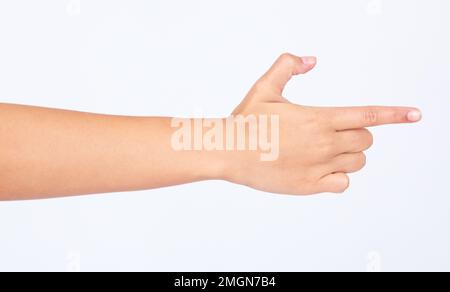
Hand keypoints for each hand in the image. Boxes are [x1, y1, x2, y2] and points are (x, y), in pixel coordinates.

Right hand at [223, 53, 421, 194]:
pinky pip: (342, 184)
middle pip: (365, 140)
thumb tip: (312, 61)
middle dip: (356, 134)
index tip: (415, 115)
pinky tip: (319, 170)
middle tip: (332, 132)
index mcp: (318, 118)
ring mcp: (318, 167)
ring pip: (357, 162)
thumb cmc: (246, 121)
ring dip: (348, 155)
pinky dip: (337, 177)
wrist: (228, 151)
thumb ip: (289, 67)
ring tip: (323, 151)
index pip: (367, 115)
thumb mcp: (265, 87)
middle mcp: (323, 143)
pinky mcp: (309, 186)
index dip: (394, 114)